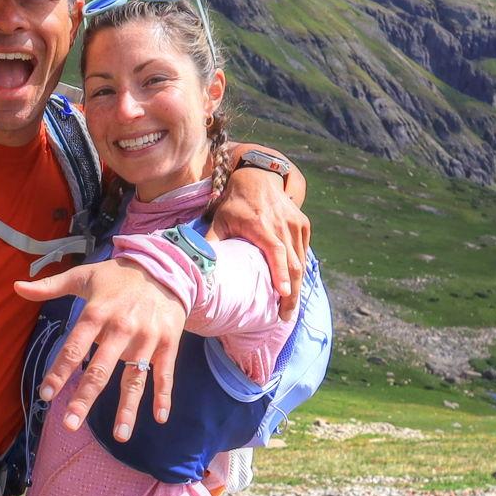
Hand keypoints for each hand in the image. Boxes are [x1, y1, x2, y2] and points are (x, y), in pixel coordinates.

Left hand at [12, 259, 186, 439]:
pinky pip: (164, 374)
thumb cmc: (118, 277)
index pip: (74, 347)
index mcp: (97, 313)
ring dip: (127, 408)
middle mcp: (121, 328)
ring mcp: (146, 338)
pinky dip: (164, 396)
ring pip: (134, 378)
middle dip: (84, 398)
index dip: (59, 372)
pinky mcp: (167, 344)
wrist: (166, 267)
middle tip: (70, 424)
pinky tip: (159, 417)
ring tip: (120, 436)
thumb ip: (50, 287)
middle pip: (100, 369)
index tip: (46, 395)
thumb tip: (17, 288)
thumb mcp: (84, 276)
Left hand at [208, 161, 309, 312]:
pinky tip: (293, 290)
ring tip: (288, 310)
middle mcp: (281, 224)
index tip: (282, 295)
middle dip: (291, 294)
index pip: (275, 251)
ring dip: (296, 287)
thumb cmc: (234, 204)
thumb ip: (209, 243)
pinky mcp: (303, 225)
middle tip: (284, 317)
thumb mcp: (219, 221)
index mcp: (260, 225)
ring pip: (300, 261)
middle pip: (292, 264)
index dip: (280, 274)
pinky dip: (299, 272)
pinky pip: (303, 253)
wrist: (258, 178)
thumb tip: (193, 266)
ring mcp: (295, 224)